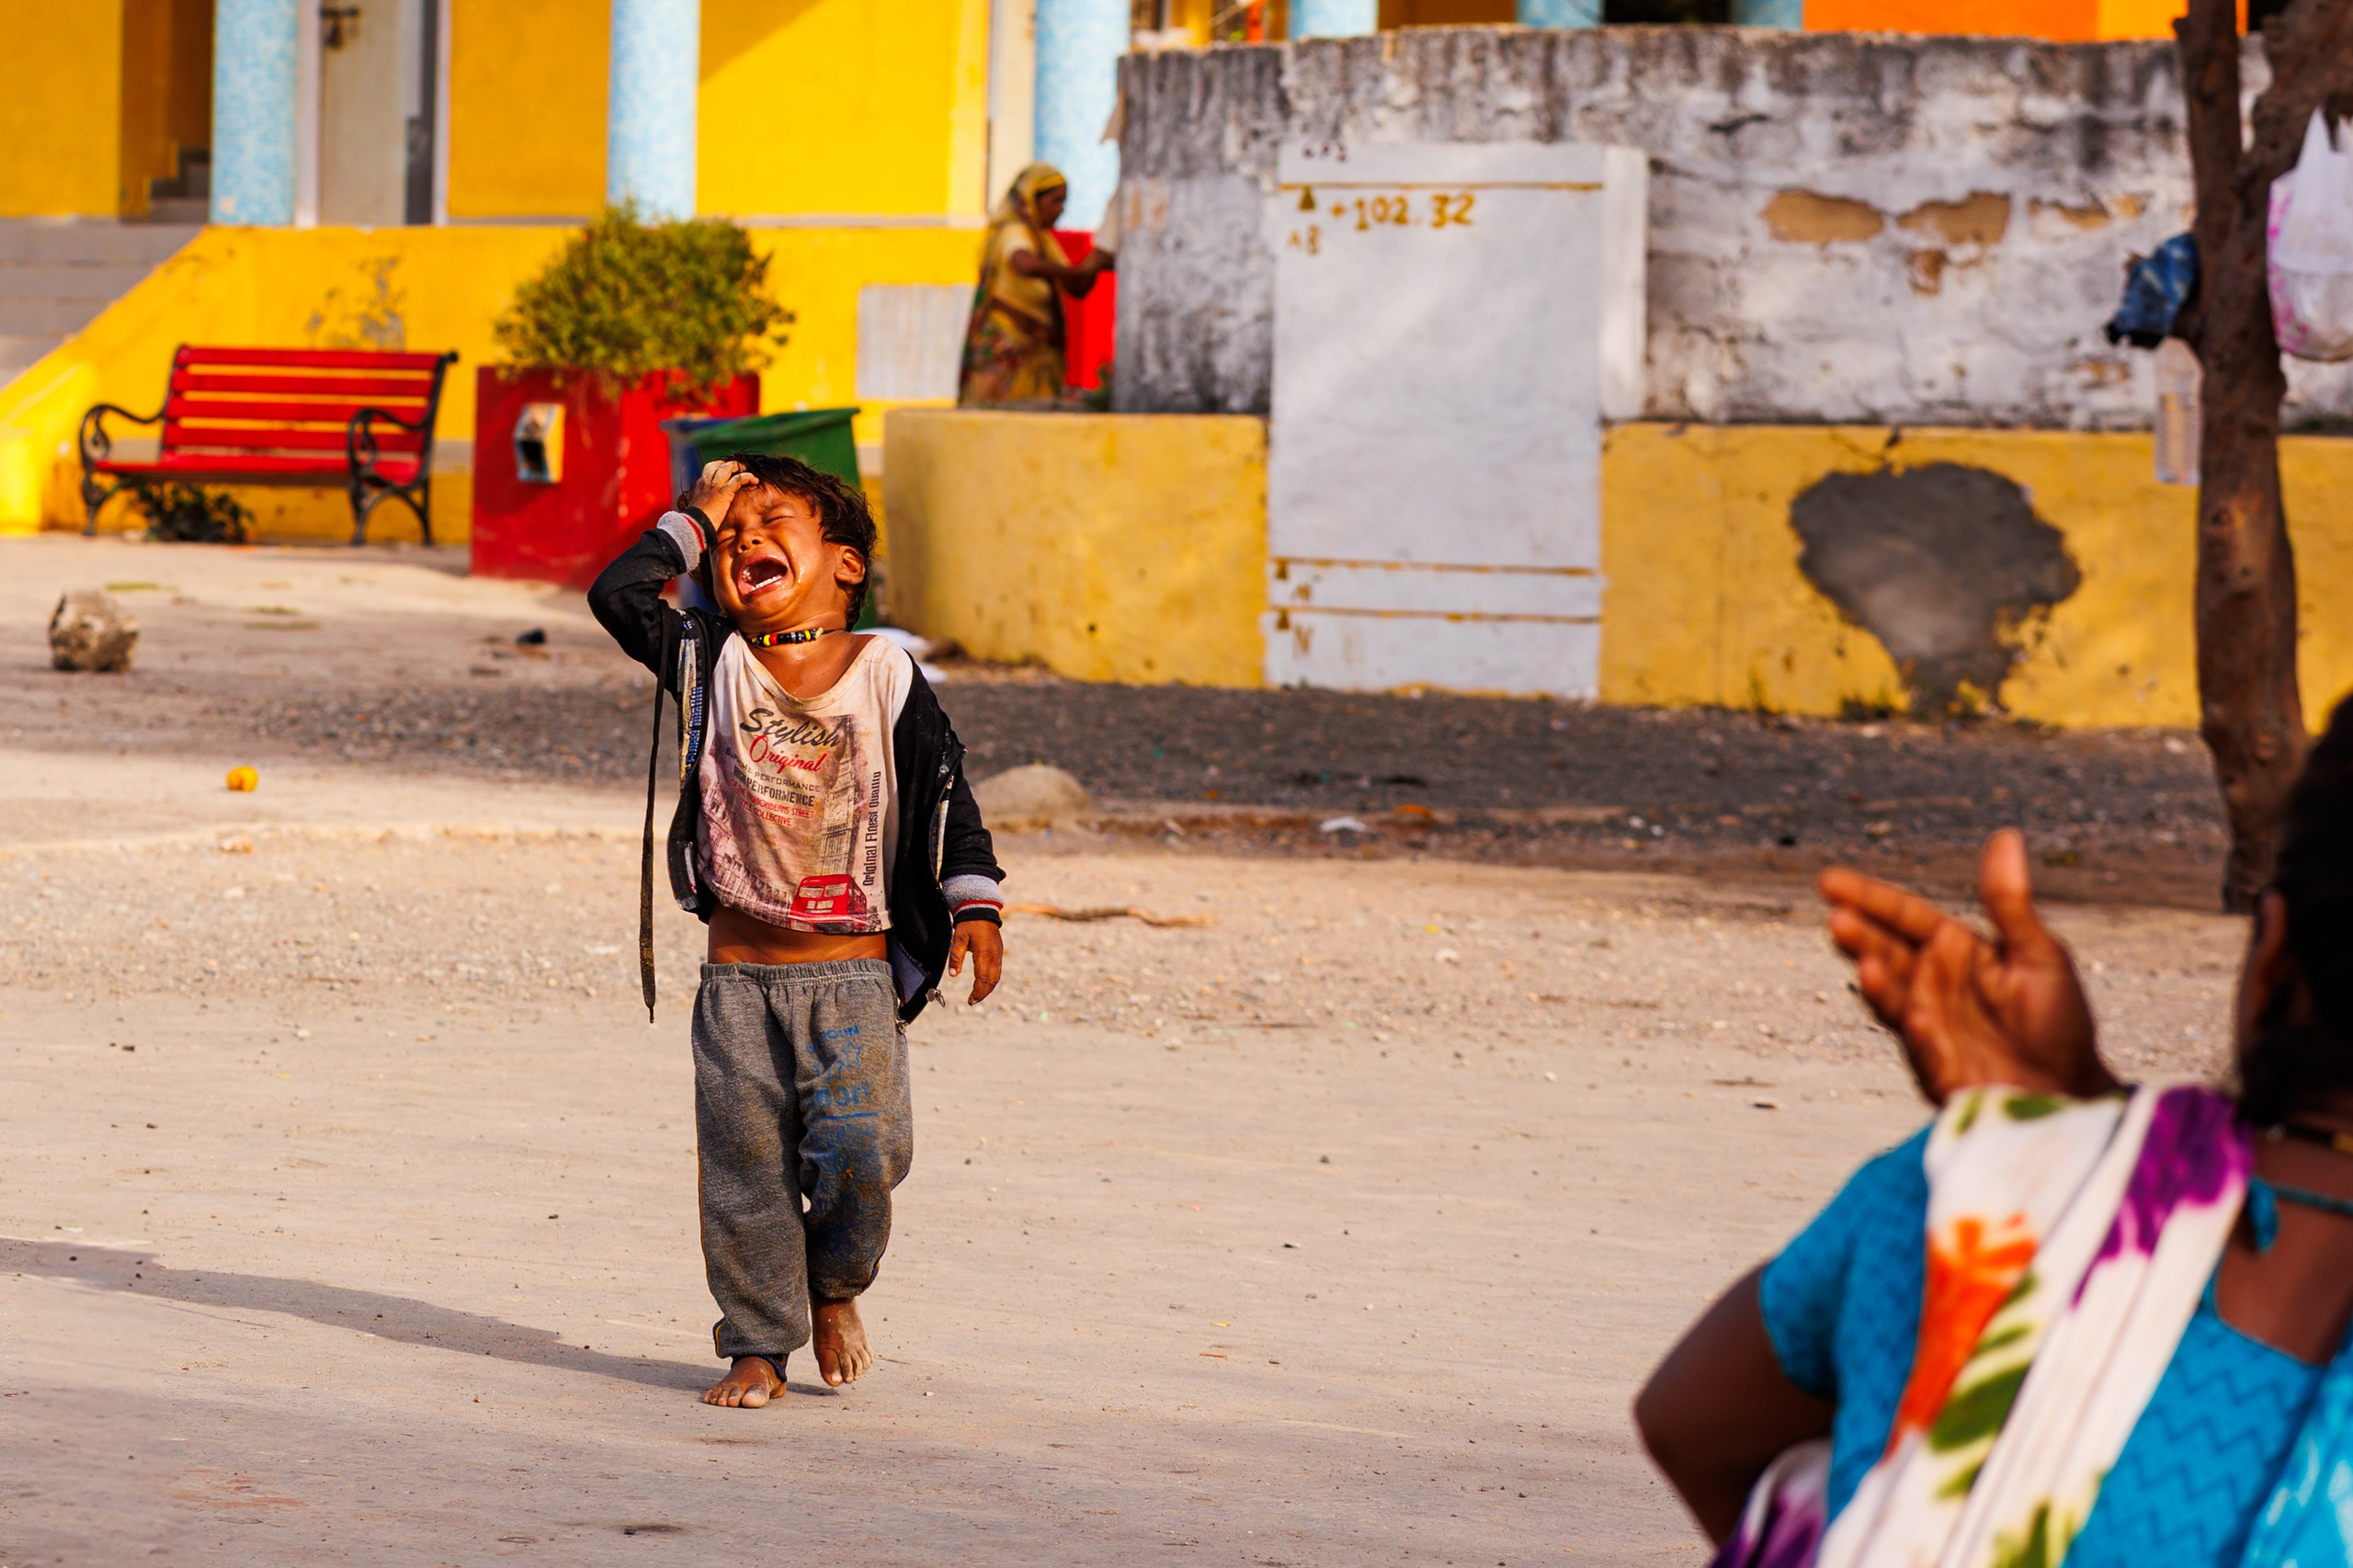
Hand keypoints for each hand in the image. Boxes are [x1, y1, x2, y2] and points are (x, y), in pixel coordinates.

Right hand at [682, 459, 757, 529]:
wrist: (694, 526)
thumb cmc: (695, 524)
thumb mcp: (697, 512)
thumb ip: (704, 508)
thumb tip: (709, 514)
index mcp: (699, 488)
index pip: (708, 472)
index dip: (718, 469)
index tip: (728, 472)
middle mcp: (706, 484)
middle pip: (716, 465)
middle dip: (728, 464)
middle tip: (739, 468)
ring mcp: (715, 487)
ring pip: (727, 468)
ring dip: (739, 467)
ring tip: (747, 471)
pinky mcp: (724, 493)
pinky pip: (738, 479)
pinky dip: (747, 477)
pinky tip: (754, 480)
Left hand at [947, 918, 1002, 1004]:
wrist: (981, 910)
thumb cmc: (969, 924)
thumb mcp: (959, 938)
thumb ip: (955, 957)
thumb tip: (953, 975)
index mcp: (985, 954)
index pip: (982, 979)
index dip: (977, 992)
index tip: (970, 1000)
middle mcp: (995, 956)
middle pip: (992, 981)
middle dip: (983, 994)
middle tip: (973, 1001)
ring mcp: (998, 954)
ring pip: (996, 977)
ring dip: (988, 988)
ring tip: (978, 996)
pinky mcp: (999, 952)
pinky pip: (998, 971)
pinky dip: (992, 980)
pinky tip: (984, 984)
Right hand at [1818, 829, 2116, 1105]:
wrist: (2067, 1092)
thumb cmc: (2059, 1021)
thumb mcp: (2040, 955)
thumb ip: (2009, 902)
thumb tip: (2004, 836)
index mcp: (1955, 949)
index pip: (1903, 916)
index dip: (1867, 898)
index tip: (1829, 881)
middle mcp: (1931, 982)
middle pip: (1885, 952)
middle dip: (1859, 938)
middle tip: (1837, 921)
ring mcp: (1926, 1024)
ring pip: (1892, 997)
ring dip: (1877, 984)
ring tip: (1867, 967)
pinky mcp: (1934, 1066)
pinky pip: (1924, 1048)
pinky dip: (1920, 1035)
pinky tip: (1919, 1020)